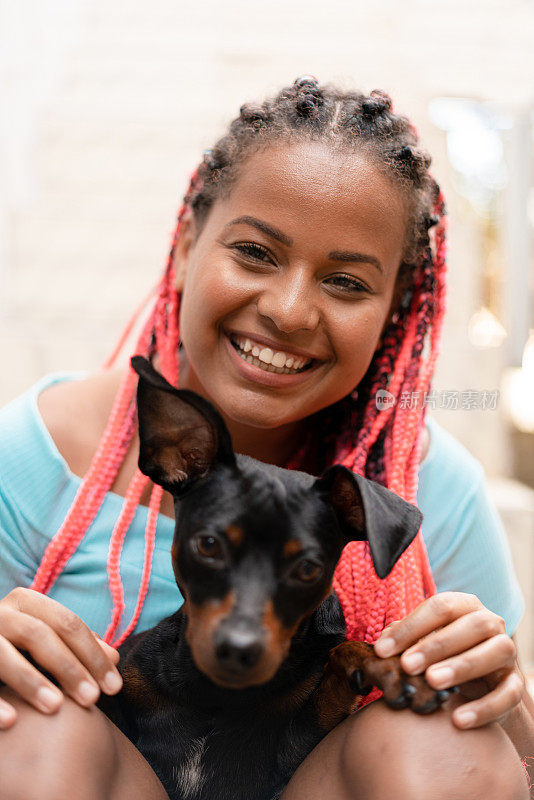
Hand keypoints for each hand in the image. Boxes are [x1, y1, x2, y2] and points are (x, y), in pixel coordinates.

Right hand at [0, 588, 122, 728]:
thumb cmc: (18, 645)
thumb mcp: (48, 638)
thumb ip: (78, 646)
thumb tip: (114, 659)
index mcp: (28, 602)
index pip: (69, 624)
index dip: (93, 654)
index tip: (113, 686)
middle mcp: (2, 613)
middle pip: (40, 636)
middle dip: (69, 668)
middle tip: (92, 699)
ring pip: (5, 655)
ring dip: (32, 681)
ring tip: (56, 708)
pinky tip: (12, 721)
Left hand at [374, 591, 524, 728]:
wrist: (479, 686)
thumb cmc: (442, 654)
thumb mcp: (423, 641)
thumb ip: (404, 638)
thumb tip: (383, 643)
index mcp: (465, 606)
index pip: (441, 606)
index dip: (411, 627)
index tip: (383, 650)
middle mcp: (491, 623)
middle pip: (471, 626)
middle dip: (436, 645)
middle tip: (407, 665)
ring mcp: (507, 653)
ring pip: (494, 652)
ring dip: (461, 667)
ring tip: (432, 682)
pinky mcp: (515, 685)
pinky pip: (508, 695)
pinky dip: (484, 709)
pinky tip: (458, 720)